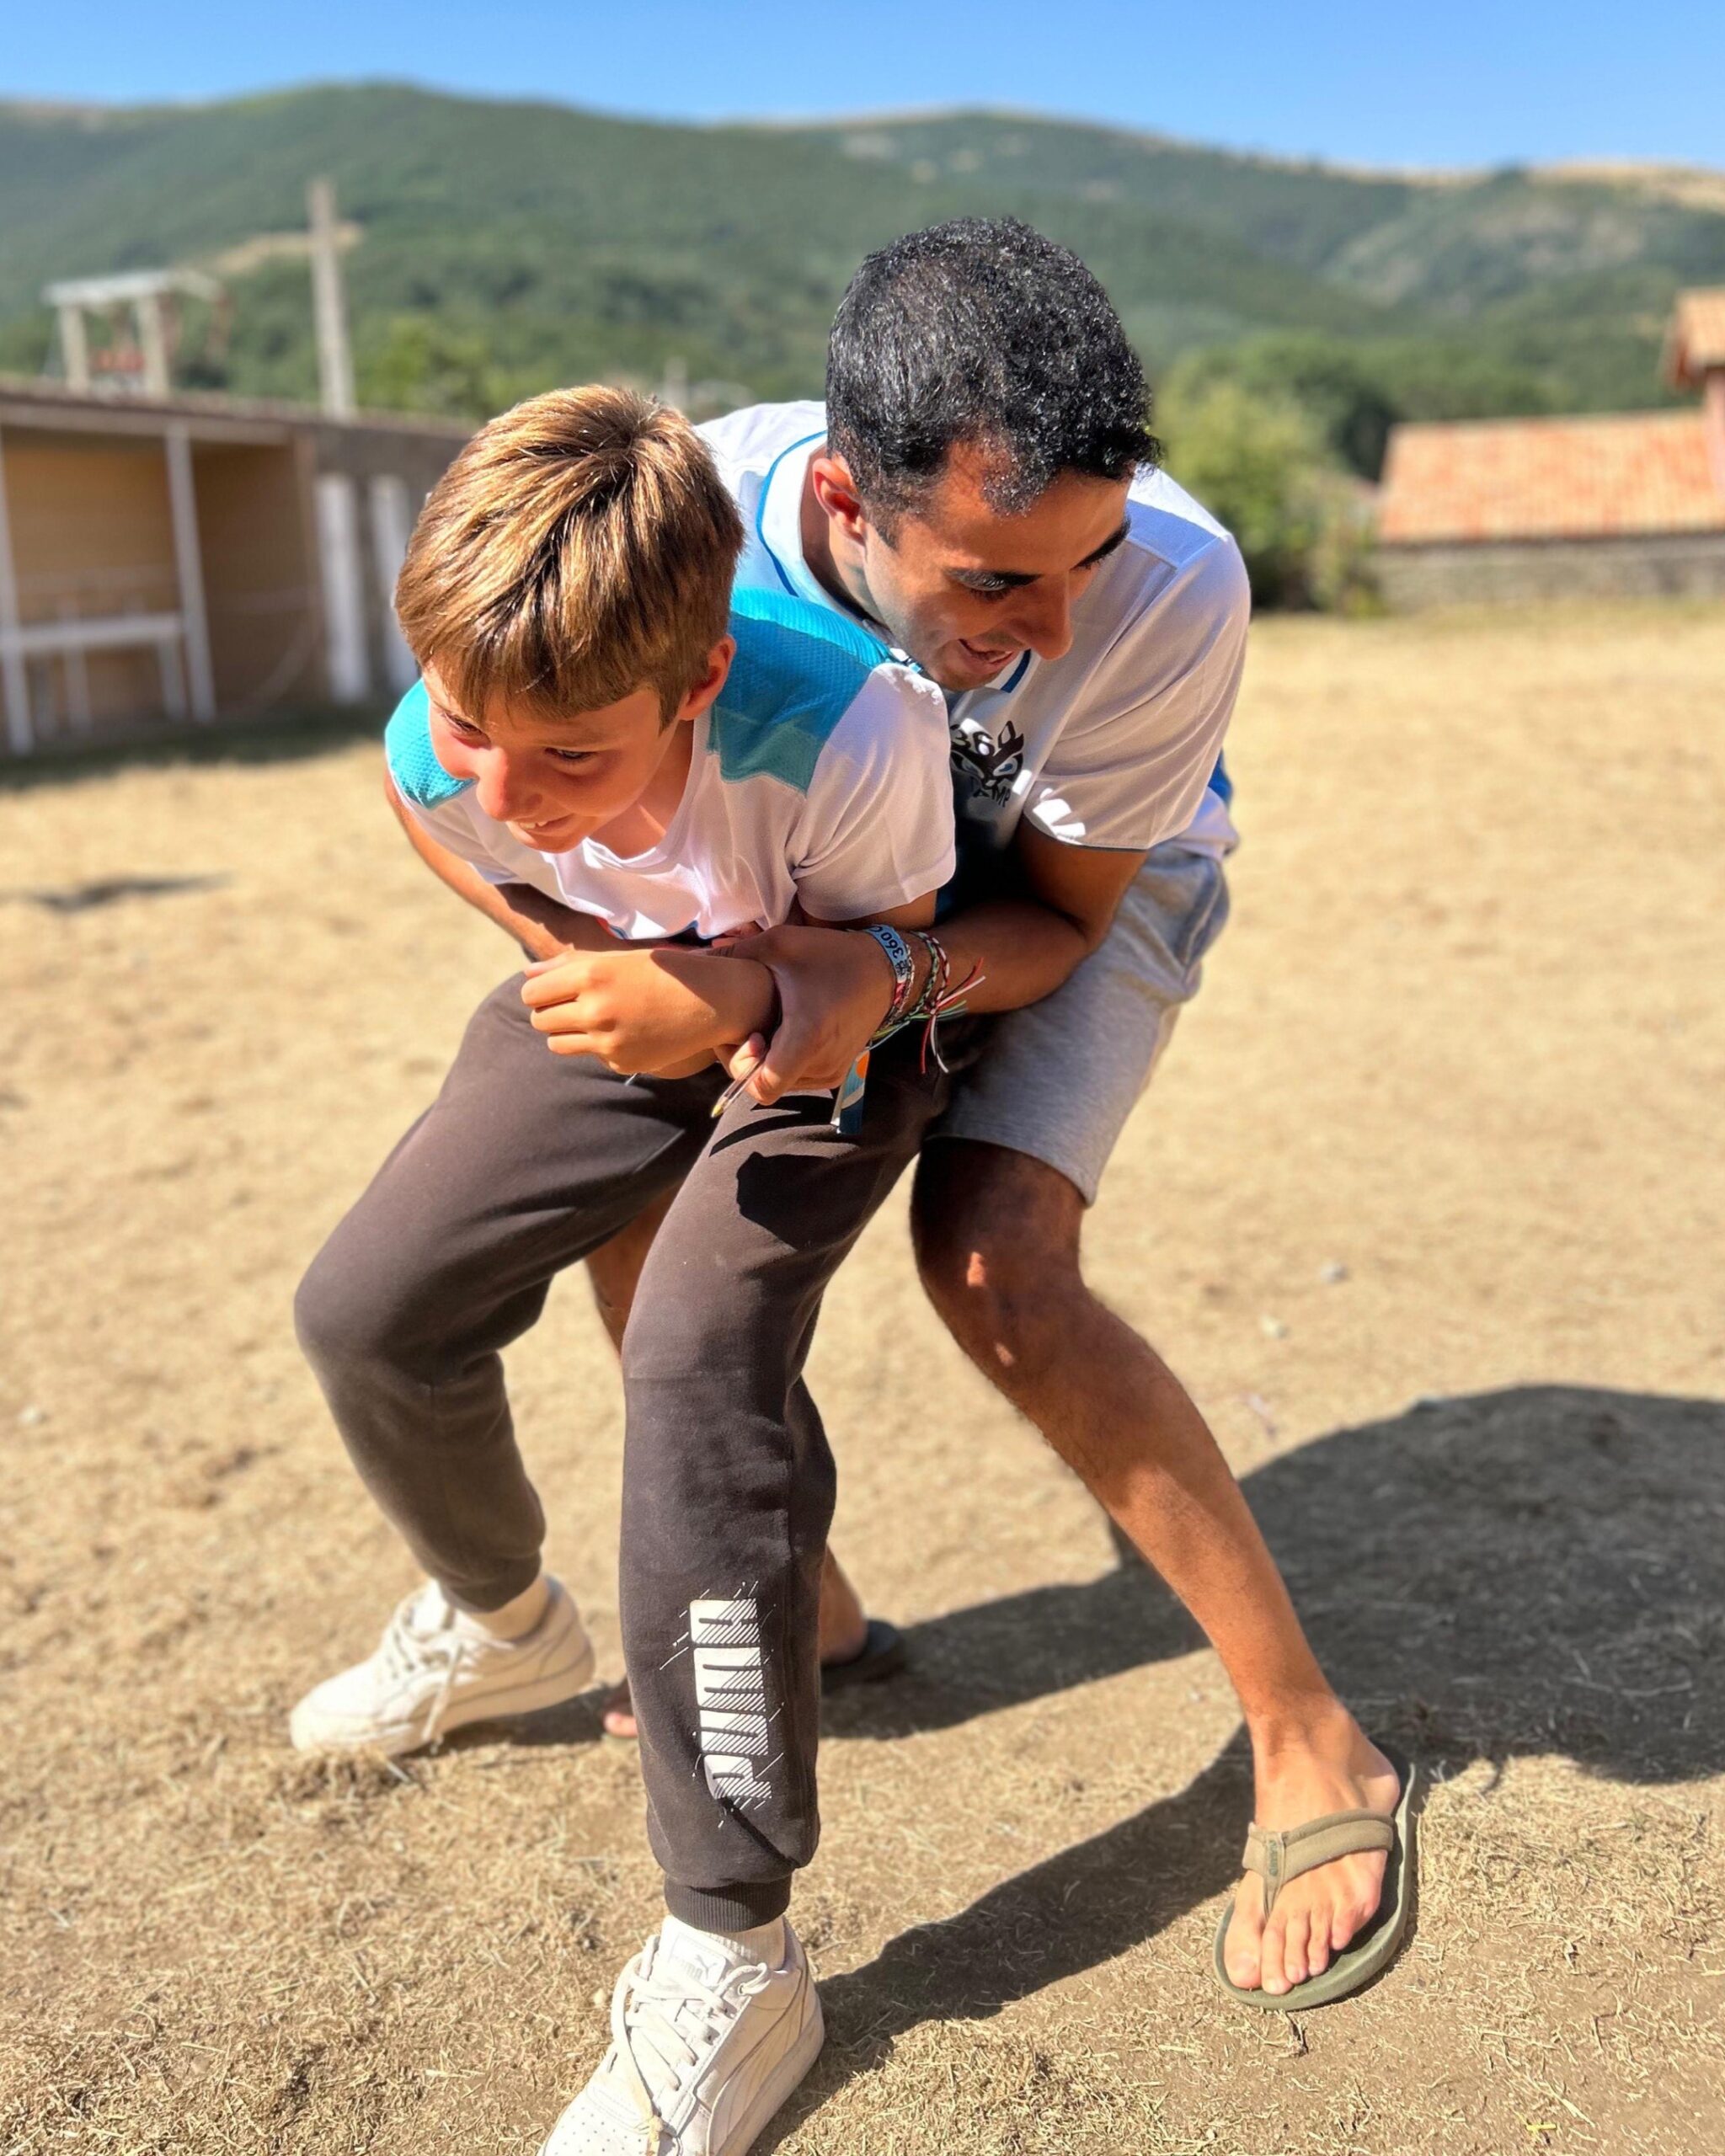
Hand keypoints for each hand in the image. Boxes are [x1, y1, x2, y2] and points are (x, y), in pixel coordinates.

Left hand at [520, 948, 773, 1074]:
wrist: (711, 1002)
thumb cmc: (664, 971)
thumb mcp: (617, 958)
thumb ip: (568, 966)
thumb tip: (527, 974)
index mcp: (591, 975)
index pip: (531, 992)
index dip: (538, 991)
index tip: (553, 990)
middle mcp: (595, 1010)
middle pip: (539, 1020)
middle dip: (550, 1012)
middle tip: (573, 1004)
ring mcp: (607, 1041)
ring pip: (556, 1043)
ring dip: (567, 1032)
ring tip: (594, 1019)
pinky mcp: (620, 1063)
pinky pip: (590, 1055)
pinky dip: (599, 1045)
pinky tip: (626, 1031)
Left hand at [711, 925, 895, 1102]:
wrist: (886, 970)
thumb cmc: (831, 956)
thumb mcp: (780, 945)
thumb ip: (734, 955)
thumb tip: (693, 960)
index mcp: (805, 1040)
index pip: (761, 1088)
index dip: (742, 1067)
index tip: (748, 1034)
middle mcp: (820, 1065)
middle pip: (766, 1085)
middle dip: (750, 1061)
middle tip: (749, 1026)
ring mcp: (832, 1072)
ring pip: (783, 1083)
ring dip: (769, 1062)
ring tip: (770, 1026)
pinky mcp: (839, 1072)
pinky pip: (801, 1079)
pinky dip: (788, 1062)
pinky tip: (788, 1032)